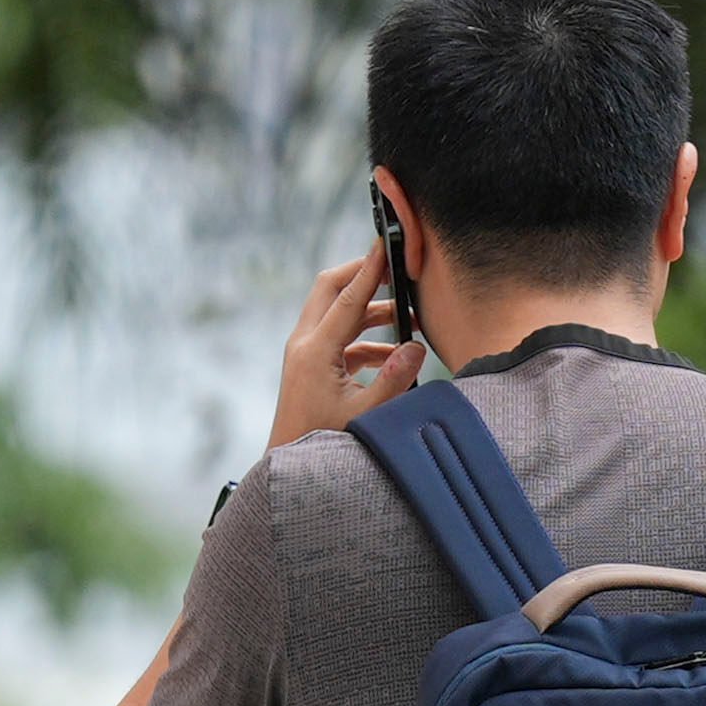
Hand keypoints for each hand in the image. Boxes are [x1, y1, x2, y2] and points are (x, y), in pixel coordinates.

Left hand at [266, 243, 425, 452]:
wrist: (287, 461)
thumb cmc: (323, 441)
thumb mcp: (366, 415)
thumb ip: (394, 379)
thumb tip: (417, 347)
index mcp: (314, 351)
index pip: (347, 298)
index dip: (370, 270)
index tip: (385, 244)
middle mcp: (305, 344)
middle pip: (331, 290)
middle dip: (363, 275)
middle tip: (394, 266)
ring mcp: (306, 352)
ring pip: (339, 313)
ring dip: (372, 311)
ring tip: (411, 317)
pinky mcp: (312, 365)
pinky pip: (342, 338)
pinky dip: (368, 338)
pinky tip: (397, 353)